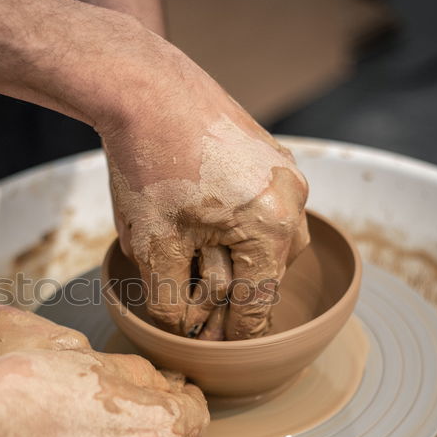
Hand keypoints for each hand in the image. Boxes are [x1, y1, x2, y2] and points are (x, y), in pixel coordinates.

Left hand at [103, 66, 309, 340]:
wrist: (144, 85)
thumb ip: (172, 301)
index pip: (259, 305)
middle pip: (266, 272)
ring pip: (263, 238)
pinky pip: (258, 205)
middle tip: (191, 310)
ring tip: (185, 258)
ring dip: (229, 256)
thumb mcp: (153, 247)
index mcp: (273, 229)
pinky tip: (194, 220)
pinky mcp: (268, 153)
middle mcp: (292, 199)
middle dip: (228, 294)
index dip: (232, 335)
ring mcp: (285, 171)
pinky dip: (230, 223)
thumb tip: (183, 333)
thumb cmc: (150, 166)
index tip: (216, 351)